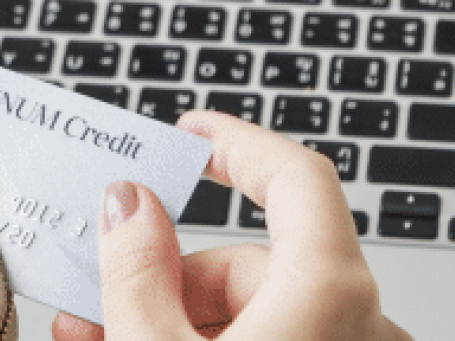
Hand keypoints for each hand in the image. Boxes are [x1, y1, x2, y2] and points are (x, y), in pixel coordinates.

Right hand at [53, 111, 411, 339]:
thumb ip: (137, 270)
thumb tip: (129, 203)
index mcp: (331, 295)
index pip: (296, 176)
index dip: (237, 144)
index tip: (188, 134)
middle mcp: (358, 324)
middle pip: (254, 258)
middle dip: (166, 276)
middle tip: (96, 300)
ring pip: (256, 311)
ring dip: (172, 318)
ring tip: (97, 336)